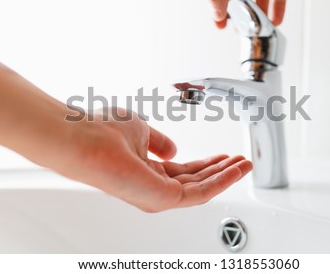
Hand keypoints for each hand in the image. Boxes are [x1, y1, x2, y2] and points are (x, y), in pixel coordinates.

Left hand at [61, 108, 252, 211]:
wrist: (84, 139)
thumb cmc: (103, 132)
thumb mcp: (140, 131)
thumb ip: (159, 142)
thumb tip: (173, 149)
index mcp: (147, 170)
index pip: (183, 171)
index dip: (206, 162)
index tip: (223, 155)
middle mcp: (152, 186)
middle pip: (196, 181)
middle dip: (221, 170)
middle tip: (241, 161)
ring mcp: (157, 195)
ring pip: (201, 189)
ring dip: (226, 176)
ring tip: (245, 164)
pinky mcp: (163, 198)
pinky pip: (200, 193)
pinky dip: (220, 181)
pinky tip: (234, 170)